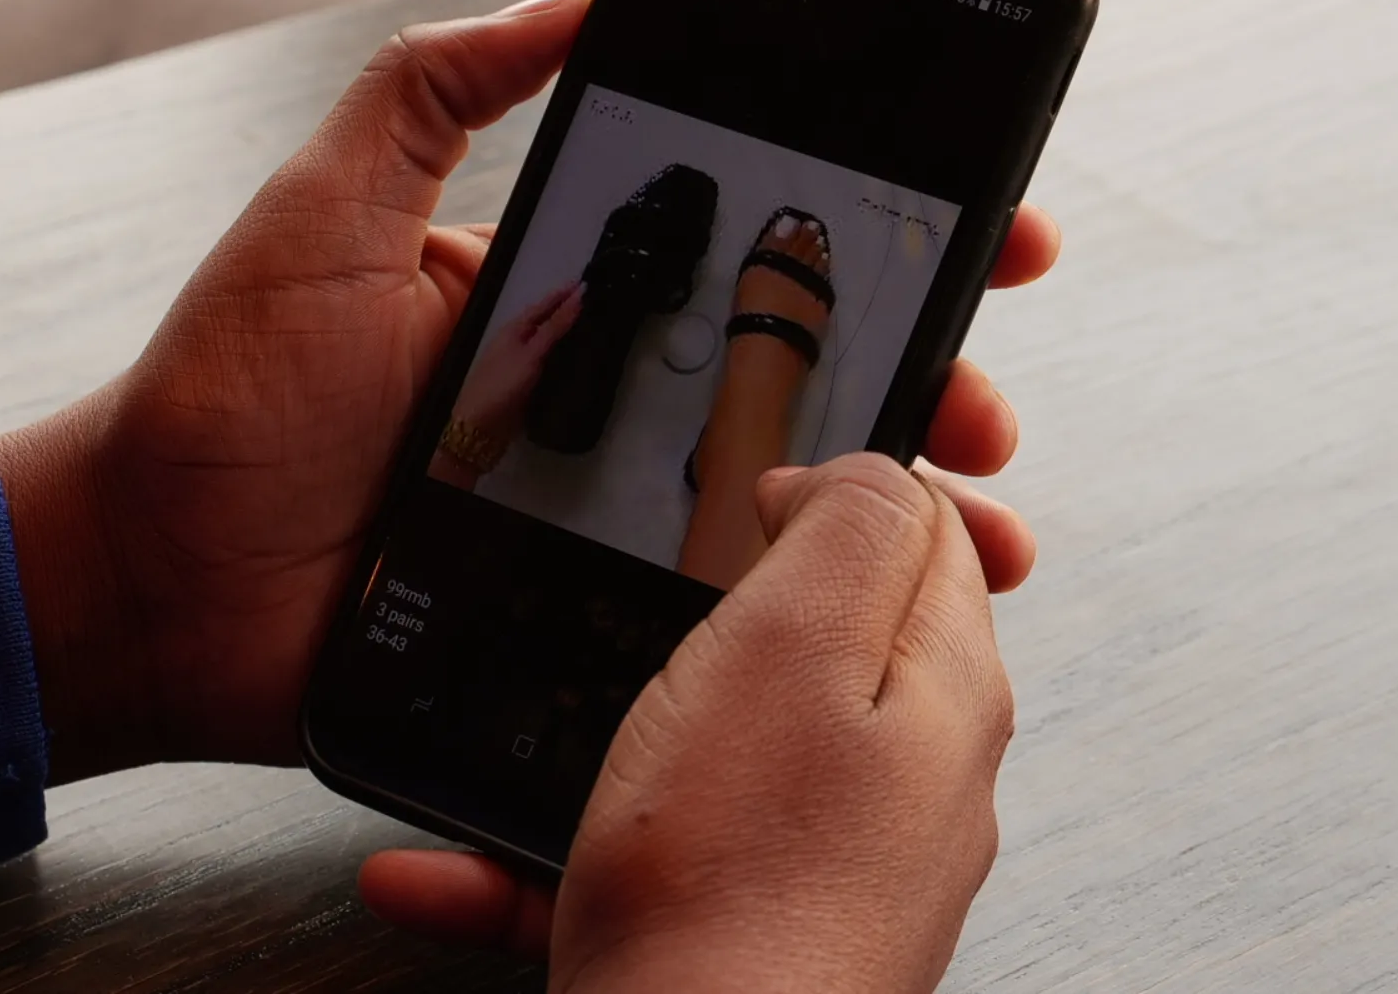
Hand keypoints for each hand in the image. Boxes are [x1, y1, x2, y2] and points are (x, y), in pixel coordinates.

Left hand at [0, 0, 1059, 779]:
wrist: (146, 578)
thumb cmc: (225, 392)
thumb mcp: (328, 207)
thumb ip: (436, 93)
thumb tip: (575, 0)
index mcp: (570, 302)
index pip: (747, 260)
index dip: (874, 245)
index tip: (986, 235)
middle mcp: (602, 408)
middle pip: (795, 391)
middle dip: (922, 388)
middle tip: (983, 405)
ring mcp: (594, 524)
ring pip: (779, 514)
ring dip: (895, 519)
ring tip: (972, 532)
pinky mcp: (573, 627)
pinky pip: (710, 625)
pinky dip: (802, 626)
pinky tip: (873, 629)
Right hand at [364, 457, 1022, 991]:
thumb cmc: (740, 881)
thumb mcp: (799, 641)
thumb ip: (851, 524)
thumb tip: (859, 473)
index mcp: (938, 684)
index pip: (926, 524)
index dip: (829, 479)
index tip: (735, 476)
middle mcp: (905, 774)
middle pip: (813, 634)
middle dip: (701, 606)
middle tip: (622, 594)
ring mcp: (828, 858)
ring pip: (706, 746)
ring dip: (600, 729)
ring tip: (512, 733)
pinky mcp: (744, 925)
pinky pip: (639, 854)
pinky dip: (549, 847)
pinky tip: (458, 861)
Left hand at [432, 281, 583, 486]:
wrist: (480, 428)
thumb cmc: (502, 385)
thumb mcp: (531, 353)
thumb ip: (555, 327)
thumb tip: (580, 296)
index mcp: (516, 329)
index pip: (545, 304)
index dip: (566, 294)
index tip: (591, 282)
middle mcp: (519, 343)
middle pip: (549, 322)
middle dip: (571, 313)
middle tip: (601, 304)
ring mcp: (524, 364)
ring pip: (552, 344)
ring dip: (572, 337)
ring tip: (599, 329)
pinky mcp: (530, 385)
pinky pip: (552, 365)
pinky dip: (568, 360)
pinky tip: (583, 362)